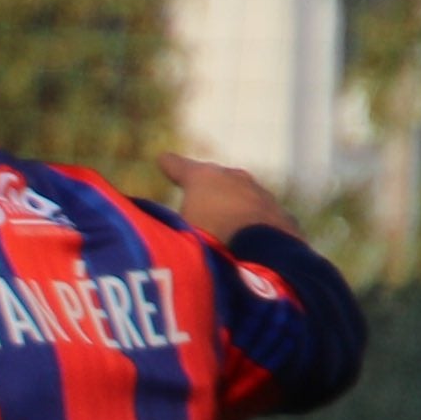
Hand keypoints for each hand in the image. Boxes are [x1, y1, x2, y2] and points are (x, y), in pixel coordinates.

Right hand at [158, 154, 299, 247]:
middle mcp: (236, 180)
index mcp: (203, 178)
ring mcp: (264, 197)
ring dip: (236, 211)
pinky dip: (256, 229)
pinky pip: (264, 221)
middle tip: (202, 197)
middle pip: (220, 180)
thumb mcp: (172, 235)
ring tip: (226, 228)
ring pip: (246, 199)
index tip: (163, 159)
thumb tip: (136, 236)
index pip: (181, 168)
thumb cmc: (204, 244)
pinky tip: (251, 245)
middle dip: (211, 188)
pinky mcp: (284, 219)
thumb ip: (166, 226)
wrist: (261, 260)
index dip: (171, 166)